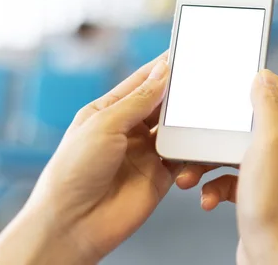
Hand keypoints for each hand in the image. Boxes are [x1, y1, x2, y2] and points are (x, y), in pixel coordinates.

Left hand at [0, 53, 180, 264]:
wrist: (73, 224)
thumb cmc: (73, 172)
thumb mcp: (104, 125)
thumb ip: (138, 100)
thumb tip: (162, 72)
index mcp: (109, 111)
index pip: (141, 82)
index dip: (162, 67)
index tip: (183, 53)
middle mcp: (129, 130)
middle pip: (162, 103)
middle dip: (181, 91)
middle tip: (201, 78)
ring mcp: (146, 152)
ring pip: (176, 128)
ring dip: (188, 119)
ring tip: (204, 106)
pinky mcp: (161, 175)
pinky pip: (184, 156)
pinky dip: (194, 148)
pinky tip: (200, 139)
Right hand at [176, 70, 277, 264]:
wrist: (273, 256)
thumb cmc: (276, 203)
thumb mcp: (271, 143)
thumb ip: (268, 106)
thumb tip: (262, 76)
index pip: (275, 90)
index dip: (250, 81)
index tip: (225, 79)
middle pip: (243, 121)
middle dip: (215, 130)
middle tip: (195, 133)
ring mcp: (268, 170)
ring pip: (229, 151)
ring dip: (205, 161)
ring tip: (189, 174)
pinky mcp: (254, 191)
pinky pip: (226, 178)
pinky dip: (212, 186)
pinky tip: (206, 197)